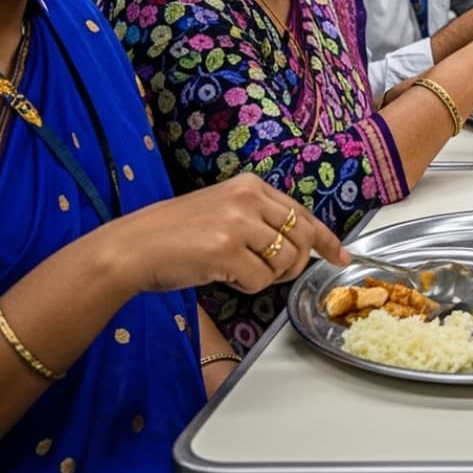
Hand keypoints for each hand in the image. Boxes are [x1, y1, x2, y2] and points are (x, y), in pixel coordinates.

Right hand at [113, 174, 348, 295]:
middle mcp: (248, 199)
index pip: (303, 214)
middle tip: (272, 273)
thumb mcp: (223, 210)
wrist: (131, 247)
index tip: (341, 256)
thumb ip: (261, 220)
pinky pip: (260, 280)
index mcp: (250, 186)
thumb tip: (303, 244)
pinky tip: (223, 276)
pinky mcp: (226, 251)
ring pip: (285, 262)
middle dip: (296, 264)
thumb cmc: (175, 235)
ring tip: (236, 270)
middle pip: (303, 239)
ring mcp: (238, 224)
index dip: (327, 239)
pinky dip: (246, 286)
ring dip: (267, 276)